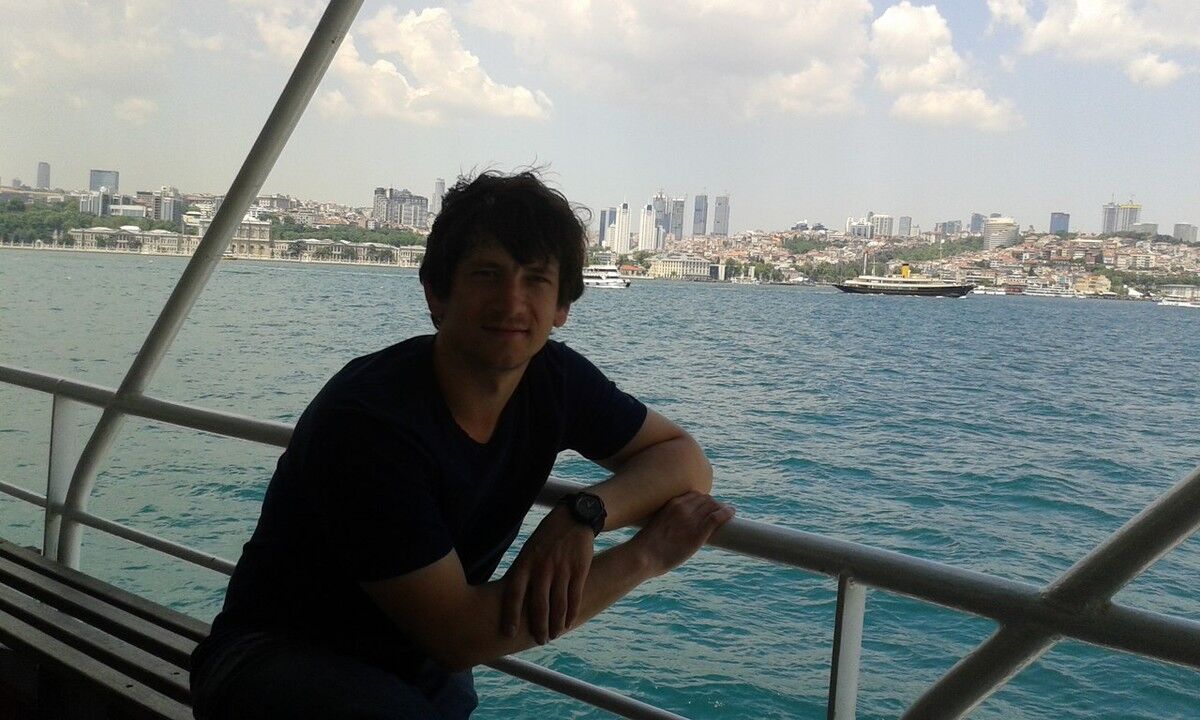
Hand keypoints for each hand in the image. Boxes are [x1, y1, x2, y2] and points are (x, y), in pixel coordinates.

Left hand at [501, 505, 594, 643]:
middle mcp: (542, 568)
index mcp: (525, 563)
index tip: (509, 633)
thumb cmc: (547, 537)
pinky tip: (569, 623)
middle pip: (538, 604)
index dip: (510, 615)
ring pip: (558, 604)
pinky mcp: (579, 569)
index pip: (514, 594)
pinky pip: (575, 597)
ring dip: (556, 624)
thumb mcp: (529, 550)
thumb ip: (522, 572)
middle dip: (538, 626)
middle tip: (540, 640)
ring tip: (554, 635)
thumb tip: (511, 597)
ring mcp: (561, 569)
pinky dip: (572, 613)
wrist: (573, 517)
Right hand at [632, 492, 734, 576]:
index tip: (707, 507)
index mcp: (671, 504)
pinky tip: (732, 513)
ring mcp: (691, 519)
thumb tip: (670, 533)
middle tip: (719, 512)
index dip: (703, 500)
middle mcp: (683, 508)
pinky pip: (717, 517)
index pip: (694, 495)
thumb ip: (665, 524)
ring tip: (727, 513)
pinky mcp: (699, 533)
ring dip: (721, 508)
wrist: (643, 556)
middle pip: (706, 499)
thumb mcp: (655, 526)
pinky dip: (726, 513)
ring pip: (713, 506)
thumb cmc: (645, 546)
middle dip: (714, 504)